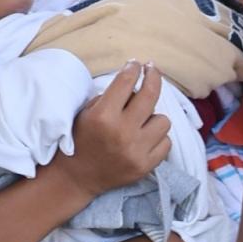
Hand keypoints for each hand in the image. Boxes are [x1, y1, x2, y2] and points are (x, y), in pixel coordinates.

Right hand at [70, 62, 172, 196]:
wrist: (76, 177)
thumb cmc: (81, 140)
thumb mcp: (87, 112)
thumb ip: (112, 97)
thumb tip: (136, 81)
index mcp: (103, 116)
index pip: (126, 81)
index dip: (134, 68)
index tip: (137, 63)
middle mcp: (122, 132)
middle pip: (150, 95)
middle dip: (153, 76)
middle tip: (151, 70)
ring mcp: (136, 151)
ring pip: (163, 120)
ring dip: (153, 117)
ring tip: (141, 121)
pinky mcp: (145, 166)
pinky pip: (166, 143)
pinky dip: (157, 138)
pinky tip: (145, 138)